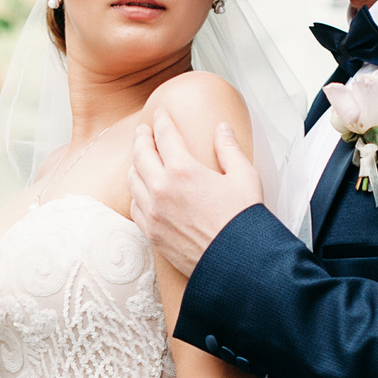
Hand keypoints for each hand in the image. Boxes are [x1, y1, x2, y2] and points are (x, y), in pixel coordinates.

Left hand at [128, 109, 264, 279]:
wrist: (236, 263)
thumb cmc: (244, 221)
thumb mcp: (245, 177)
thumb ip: (229, 148)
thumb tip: (222, 128)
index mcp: (184, 170)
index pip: (165, 136)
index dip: (162, 121)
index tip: (161, 113)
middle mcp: (161, 189)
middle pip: (141, 154)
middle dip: (142, 138)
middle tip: (144, 131)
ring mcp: (153, 213)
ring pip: (132, 179)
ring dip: (136, 164)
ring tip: (141, 158)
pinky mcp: (151, 233)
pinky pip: (134, 206)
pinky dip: (136, 193)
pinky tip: (143, 190)